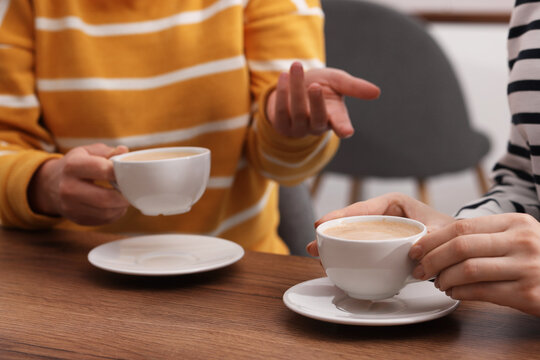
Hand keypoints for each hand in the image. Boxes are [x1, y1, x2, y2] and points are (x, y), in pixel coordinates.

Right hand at [28, 143, 129, 225]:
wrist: (50, 184)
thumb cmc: (75, 165)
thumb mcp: (86, 152)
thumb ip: (106, 152)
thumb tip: (124, 151)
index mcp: (72, 166)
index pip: (102, 169)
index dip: (120, 171)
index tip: (130, 172)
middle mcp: (68, 188)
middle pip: (104, 198)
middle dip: (124, 196)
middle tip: (133, 191)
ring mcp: (71, 206)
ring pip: (105, 212)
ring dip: (121, 207)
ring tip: (125, 198)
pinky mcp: (77, 219)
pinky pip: (103, 220)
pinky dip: (115, 214)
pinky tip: (116, 205)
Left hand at [266, 62, 379, 138]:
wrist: (293, 86)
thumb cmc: (320, 84)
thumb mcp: (338, 81)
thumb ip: (354, 87)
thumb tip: (377, 92)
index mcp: (334, 117)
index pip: (340, 124)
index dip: (343, 127)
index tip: (347, 131)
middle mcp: (317, 125)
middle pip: (317, 118)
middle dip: (316, 102)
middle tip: (316, 86)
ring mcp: (298, 128)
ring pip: (297, 112)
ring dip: (296, 88)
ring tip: (296, 66)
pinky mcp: (281, 125)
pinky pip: (281, 111)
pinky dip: (282, 93)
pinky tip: (283, 76)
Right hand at [306, 193, 453, 255]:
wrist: (458, 246)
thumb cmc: (449, 233)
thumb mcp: (440, 232)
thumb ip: (430, 238)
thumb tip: (414, 249)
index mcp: (393, 204)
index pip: (361, 209)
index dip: (339, 217)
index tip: (321, 224)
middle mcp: (382, 215)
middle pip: (351, 222)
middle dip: (331, 233)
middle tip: (313, 246)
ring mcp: (379, 230)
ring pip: (352, 235)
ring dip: (335, 245)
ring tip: (317, 254)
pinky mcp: (379, 243)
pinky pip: (359, 246)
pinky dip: (346, 253)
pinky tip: (333, 263)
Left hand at [410, 214, 539, 315]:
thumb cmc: (539, 258)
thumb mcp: (520, 236)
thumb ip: (486, 235)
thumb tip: (436, 241)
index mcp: (515, 222)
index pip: (461, 226)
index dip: (432, 239)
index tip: (416, 249)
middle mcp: (521, 242)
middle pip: (460, 247)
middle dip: (431, 259)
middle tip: (419, 269)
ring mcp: (527, 268)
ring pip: (467, 270)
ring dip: (444, 278)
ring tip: (438, 283)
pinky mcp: (528, 294)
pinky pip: (481, 292)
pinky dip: (460, 293)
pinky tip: (454, 293)